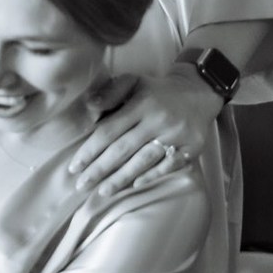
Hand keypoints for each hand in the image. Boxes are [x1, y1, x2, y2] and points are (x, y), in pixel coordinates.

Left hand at [68, 69, 216, 197]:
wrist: (199, 91)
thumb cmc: (156, 90)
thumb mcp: (132, 81)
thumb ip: (110, 92)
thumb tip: (89, 107)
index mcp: (141, 104)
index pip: (109, 131)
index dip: (90, 150)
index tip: (74, 167)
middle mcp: (158, 121)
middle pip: (123, 149)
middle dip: (100, 169)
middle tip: (81, 185)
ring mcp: (177, 135)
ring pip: (144, 160)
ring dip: (121, 178)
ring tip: (102, 191)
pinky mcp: (193, 147)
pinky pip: (169, 165)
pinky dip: (152, 175)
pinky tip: (134, 185)